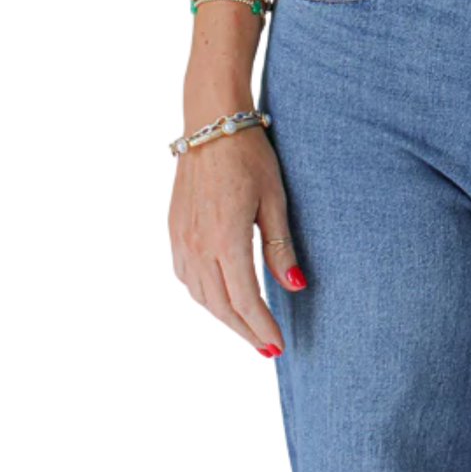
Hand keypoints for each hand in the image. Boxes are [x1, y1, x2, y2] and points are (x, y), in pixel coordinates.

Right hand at [168, 123, 306, 355]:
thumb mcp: (275, 199)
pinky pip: (186, 277)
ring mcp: (181, 239)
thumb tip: (295, 287)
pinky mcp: (174, 230)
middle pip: (220, 306)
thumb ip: (281, 247)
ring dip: (224, 316)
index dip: (261, 327)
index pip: (245, 300)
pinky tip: (219, 297)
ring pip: (200, 295)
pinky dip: (204, 295)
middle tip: (266, 347)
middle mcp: (198, 245)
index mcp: (226, 239)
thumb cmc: (249, 155)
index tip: (277, 345)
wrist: (211, 124)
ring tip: (248, 327)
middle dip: (245, 331)